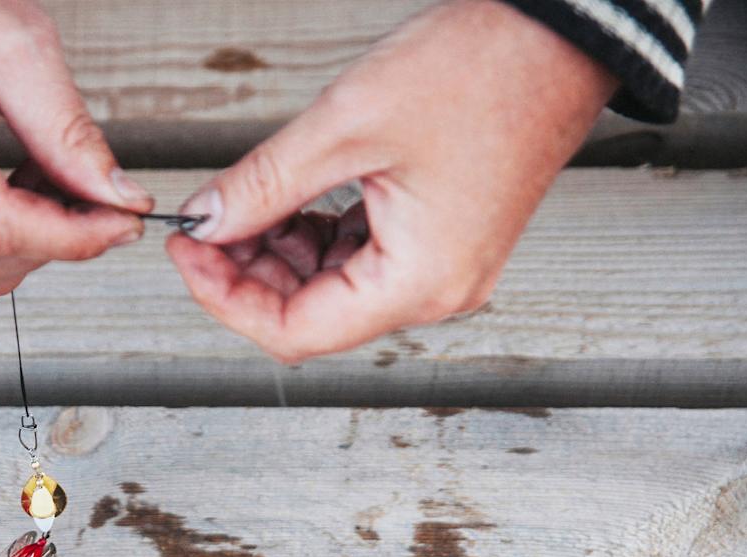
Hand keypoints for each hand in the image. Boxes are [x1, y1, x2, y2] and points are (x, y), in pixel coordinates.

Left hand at [166, 0, 617, 362]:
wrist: (560, 34)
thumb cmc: (484, 70)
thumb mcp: (347, 125)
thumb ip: (264, 185)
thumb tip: (205, 223)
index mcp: (420, 281)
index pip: (295, 332)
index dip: (225, 299)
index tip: (186, 251)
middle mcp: (438, 289)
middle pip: (311, 316)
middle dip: (247, 274)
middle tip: (204, 223)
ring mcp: (444, 266)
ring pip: (332, 289)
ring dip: (277, 254)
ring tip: (243, 203)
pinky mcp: (443, 238)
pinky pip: (361, 258)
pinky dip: (314, 237)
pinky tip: (288, 199)